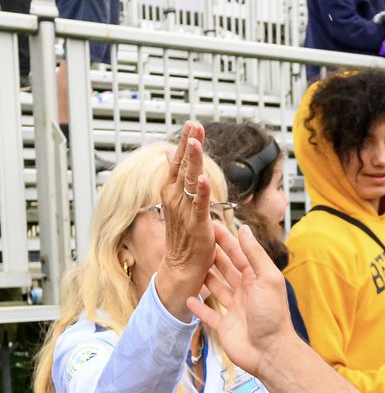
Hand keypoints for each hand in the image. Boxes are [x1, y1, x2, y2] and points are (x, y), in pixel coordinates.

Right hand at [155, 122, 216, 318]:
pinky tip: (203, 180)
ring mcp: (186, 213)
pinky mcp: (198, 227)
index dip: (186, 143)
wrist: (182, 268)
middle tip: (194, 124)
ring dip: (193, 161)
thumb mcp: (180, 202)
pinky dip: (202, 193)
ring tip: (196, 142)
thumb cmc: (184, 236)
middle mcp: (176, 200)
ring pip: (189, 182)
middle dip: (189, 144)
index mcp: (173, 193)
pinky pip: (200, 207)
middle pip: (182, 167)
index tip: (192, 124)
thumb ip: (178, 178)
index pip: (179, 163)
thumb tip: (172, 154)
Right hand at [188, 223, 295, 377]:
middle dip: (213, 256)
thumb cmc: (272, 314)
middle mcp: (245, 292)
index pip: (239, 255)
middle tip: (195, 242)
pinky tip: (188, 297)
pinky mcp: (224, 326)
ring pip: (216, 289)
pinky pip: (208, 314)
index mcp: (257, 279)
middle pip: (226, 269)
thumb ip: (255, 254)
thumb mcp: (267, 279)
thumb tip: (245, 229)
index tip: (210, 226)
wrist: (270, 352)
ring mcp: (234, 309)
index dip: (226, 240)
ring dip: (205, 278)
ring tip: (189, 266)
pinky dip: (198, 306)